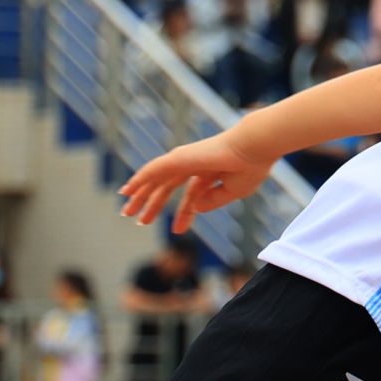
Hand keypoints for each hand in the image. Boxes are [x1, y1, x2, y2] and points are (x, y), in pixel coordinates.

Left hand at [119, 128, 274, 234]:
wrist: (254, 149)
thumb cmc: (250, 167)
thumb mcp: (232, 192)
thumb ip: (212, 201)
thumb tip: (195, 208)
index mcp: (211, 171)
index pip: (192, 194)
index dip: (185, 213)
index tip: (178, 231)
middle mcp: (195, 164)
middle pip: (168, 186)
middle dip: (155, 203)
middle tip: (141, 221)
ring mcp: (186, 160)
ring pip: (156, 179)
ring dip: (140, 195)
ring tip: (126, 211)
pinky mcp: (178, 158)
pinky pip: (152, 170)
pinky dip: (138, 180)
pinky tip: (127, 191)